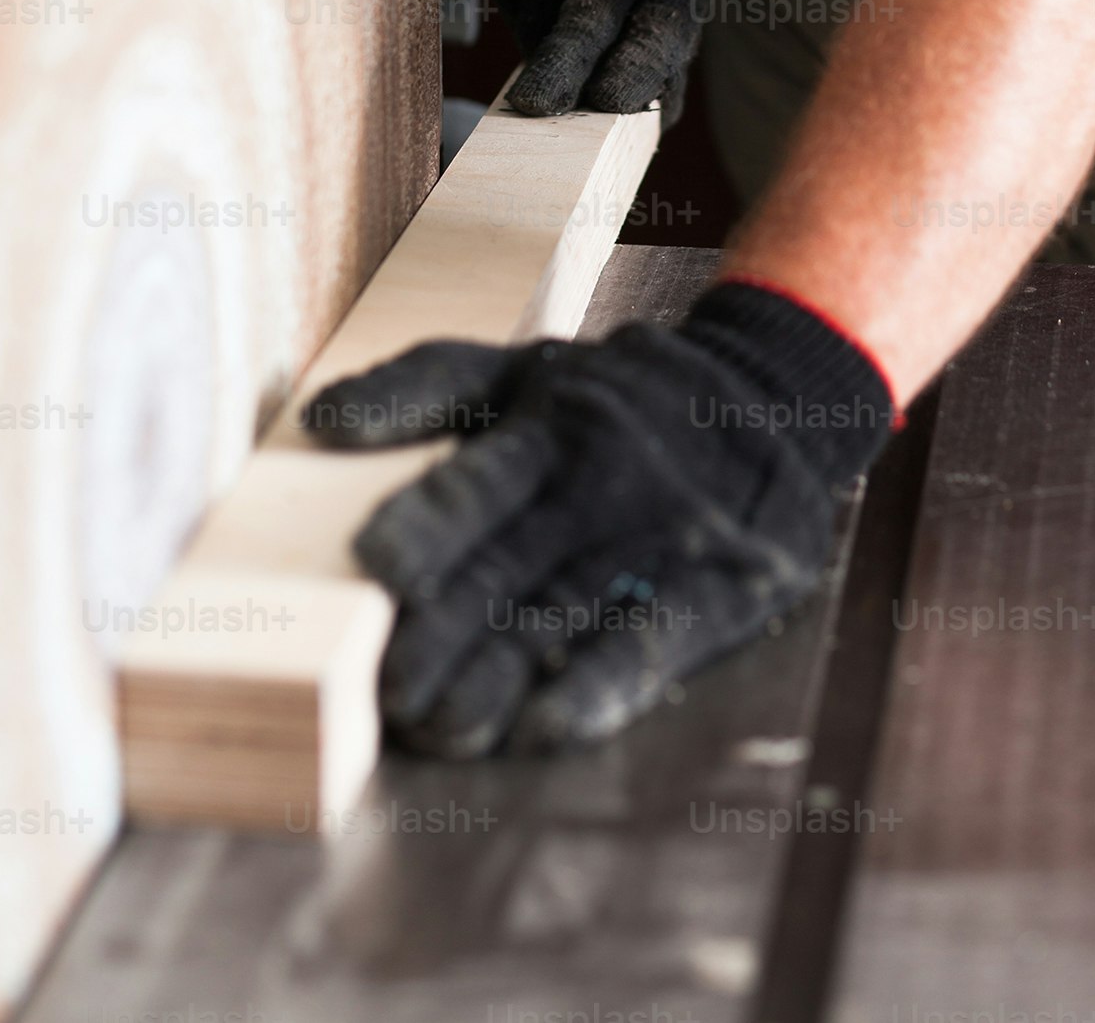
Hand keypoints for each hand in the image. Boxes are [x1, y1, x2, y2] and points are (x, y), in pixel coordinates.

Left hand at [301, 281, 894, 757]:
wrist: (776, 396)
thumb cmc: (620, 396)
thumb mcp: (526, 366)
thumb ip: (422, 386)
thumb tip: (318, 421)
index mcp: (547, 425)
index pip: (476, 480)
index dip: (428, 527)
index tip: (375, 570)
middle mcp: (599, 480)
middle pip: (507, 568)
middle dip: (443, 637)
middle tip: (388, 696)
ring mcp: (660, 536)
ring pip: (565, 616)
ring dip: (500, 679)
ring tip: (440, 729)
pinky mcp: (718, 585)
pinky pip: (653, 641)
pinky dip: (600, 687)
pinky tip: (547, 725)